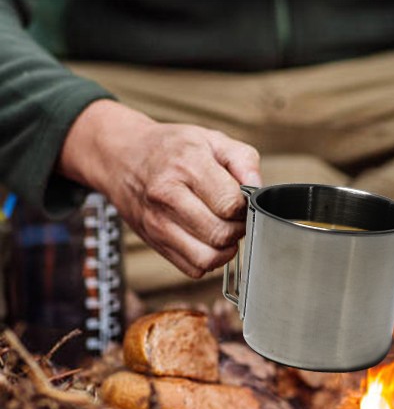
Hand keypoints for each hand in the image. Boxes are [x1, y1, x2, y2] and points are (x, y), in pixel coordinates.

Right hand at [58, 100, 260, 277]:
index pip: (231, 205)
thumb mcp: (211, 140)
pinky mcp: (154, 243)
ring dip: (225, 249)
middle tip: (235, 217)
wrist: (121, 156)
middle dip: (238, 229)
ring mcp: (158, 223)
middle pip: (221, 234)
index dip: (246, 206)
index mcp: (187, 166)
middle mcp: (168, 196)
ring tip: (223, 229)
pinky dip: (208, 260)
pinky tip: (207, 240)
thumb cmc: (171, 148)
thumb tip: (258, 190)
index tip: (242, 200)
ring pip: (208, 258)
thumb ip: (243, 161)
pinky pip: (193, 268)